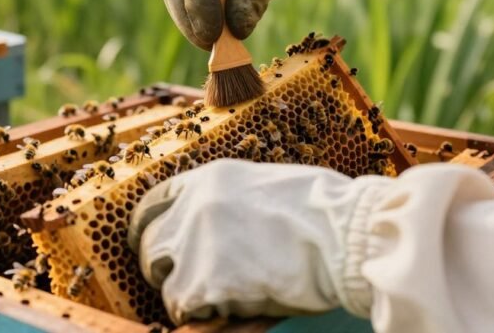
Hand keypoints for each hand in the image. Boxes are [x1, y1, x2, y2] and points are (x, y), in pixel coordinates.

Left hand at [128, 159, 390, 323]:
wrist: (346, 235)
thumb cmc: (325, 211)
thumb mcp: (267, 184)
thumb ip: (232, 201)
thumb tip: (223, 226)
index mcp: (209, 178)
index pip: (153, 203)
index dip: (146, 228)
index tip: (149, 244)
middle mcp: (193, 208)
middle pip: (150, 245)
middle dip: (163, 268)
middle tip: (188, 283)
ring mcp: (196, 245)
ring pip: (164, 282)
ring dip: (186, 295)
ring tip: (220, 299)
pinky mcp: (206, 283)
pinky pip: (185, 308)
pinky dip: (204, 315)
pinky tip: (233, 309)